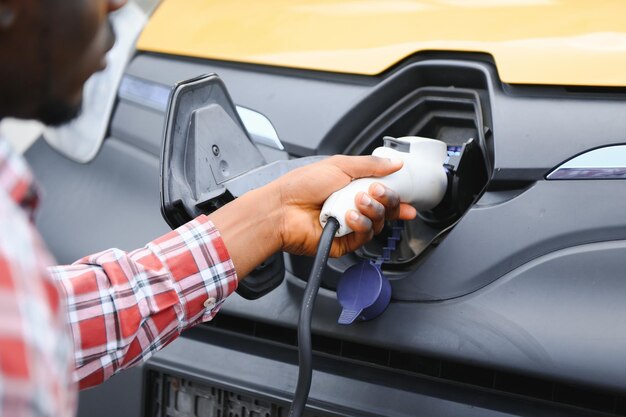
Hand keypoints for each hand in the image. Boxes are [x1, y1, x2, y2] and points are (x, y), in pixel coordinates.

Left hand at [274, 155, 416, 256]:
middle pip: (386, 209)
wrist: (282, 208)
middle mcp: (352, 207)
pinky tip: (350, 216)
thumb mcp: (340, 165)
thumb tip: (395, 163)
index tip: (408, 197)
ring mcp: (349, 225)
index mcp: (352, 188)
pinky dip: (361, 224)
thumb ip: (370, 165)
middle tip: (376, 191)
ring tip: (357, 201)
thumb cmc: (301, 185)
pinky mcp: (344, 242)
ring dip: (372, 210)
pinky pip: (365, 236)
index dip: (397, 197)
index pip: (383, 194)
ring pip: (378, 222)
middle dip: (387, 199)